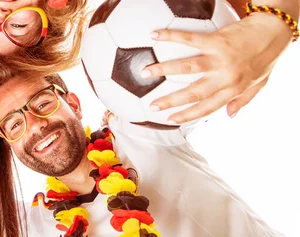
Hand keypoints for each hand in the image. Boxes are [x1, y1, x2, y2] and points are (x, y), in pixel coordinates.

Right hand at [142, 13, 292, 122]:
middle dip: (170, 101)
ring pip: (187, 67)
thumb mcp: (258, 84)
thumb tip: (229, 116)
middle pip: (192, 92)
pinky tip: (155, 35)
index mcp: (232, 89)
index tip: (170, 120)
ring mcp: (219, 58)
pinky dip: (171, 36)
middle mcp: (224, 77)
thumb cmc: (266, 58)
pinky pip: (190, 39)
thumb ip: (242, 100)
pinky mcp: (216, 40)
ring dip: (163, 70)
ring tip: (146, 73)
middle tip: (152, 105)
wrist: (274, 32)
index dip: (187, 116)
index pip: (206, 108)